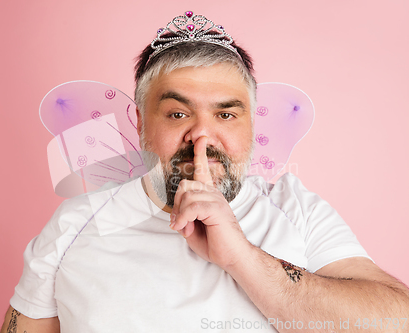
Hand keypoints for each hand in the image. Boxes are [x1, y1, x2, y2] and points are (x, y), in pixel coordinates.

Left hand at [169, 136, 247, 269]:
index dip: (201, 153)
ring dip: (181, 215)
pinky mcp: (217, 209)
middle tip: (180, 223)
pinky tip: (186, 229)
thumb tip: (177, 216)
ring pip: (187, 196)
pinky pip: (193, 207)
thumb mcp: (192, 229)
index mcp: (209, 195)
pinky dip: (185, 218)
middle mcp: (214, 194)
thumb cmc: (215, 243)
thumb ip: (184, 217)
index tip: (201, 138)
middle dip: (177, 204)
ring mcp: (217, 200)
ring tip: (186, 229)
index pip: (203, 170)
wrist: (233, 257)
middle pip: (185, 185)